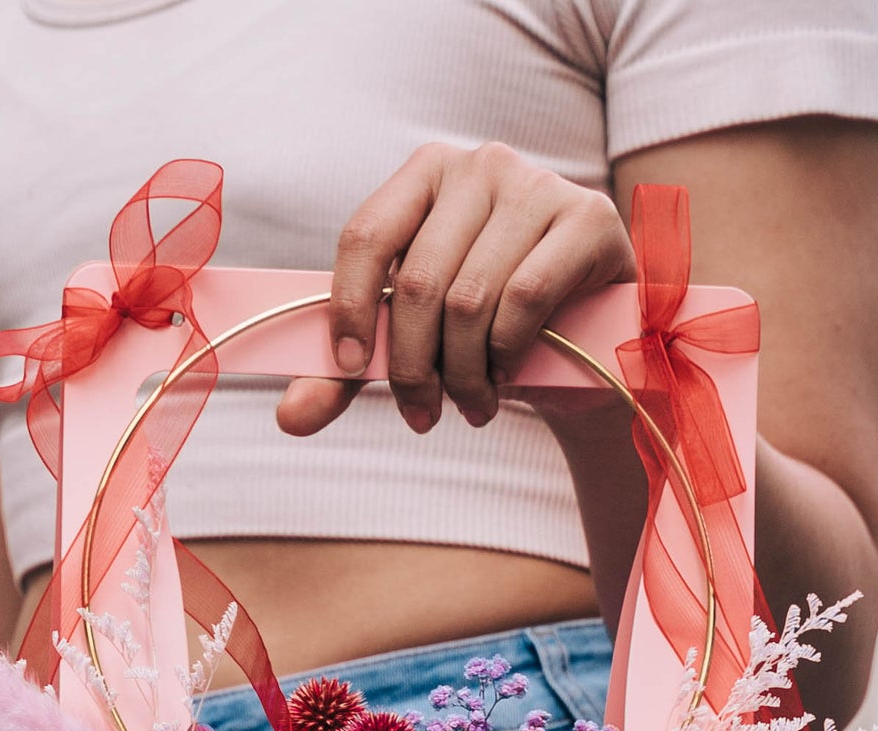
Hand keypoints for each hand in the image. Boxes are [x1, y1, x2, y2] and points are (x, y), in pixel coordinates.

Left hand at [276, 141, 634, 439]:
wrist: (583, 341)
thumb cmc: (486, 334)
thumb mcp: (412, 347)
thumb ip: (349, 374)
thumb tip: (289, 418)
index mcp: (425, 177)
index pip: (365, 235)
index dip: (347, 309)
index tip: (348, 368)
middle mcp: (480, 165)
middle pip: (417, 280)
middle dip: (411, 366)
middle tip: (421, 414)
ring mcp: (538, 185)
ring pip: (469, 299)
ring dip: (462, 374)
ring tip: (470, 406)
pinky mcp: (587, 220)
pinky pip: (525, 296)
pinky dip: (507, 353)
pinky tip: (507, 376)